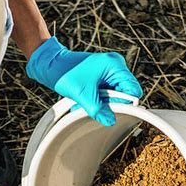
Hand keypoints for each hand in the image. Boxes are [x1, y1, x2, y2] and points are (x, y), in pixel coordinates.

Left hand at [26, 37, 142, 125]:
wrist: (52, 65)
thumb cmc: (66, 73)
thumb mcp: (83, 95)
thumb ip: (98, 110)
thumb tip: (111, 121)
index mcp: (115, 65)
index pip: (132, 90)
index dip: (125, 103)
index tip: (113, 111)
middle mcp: (115, 67)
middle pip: (123, 94)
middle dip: (110, 104)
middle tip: (94, 105)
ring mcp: (109, 72)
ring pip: (113, 96)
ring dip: (101, 104)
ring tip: (86, 103)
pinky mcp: (102, 77)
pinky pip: (105, 94)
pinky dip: (96, 100)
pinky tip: (85, 101)